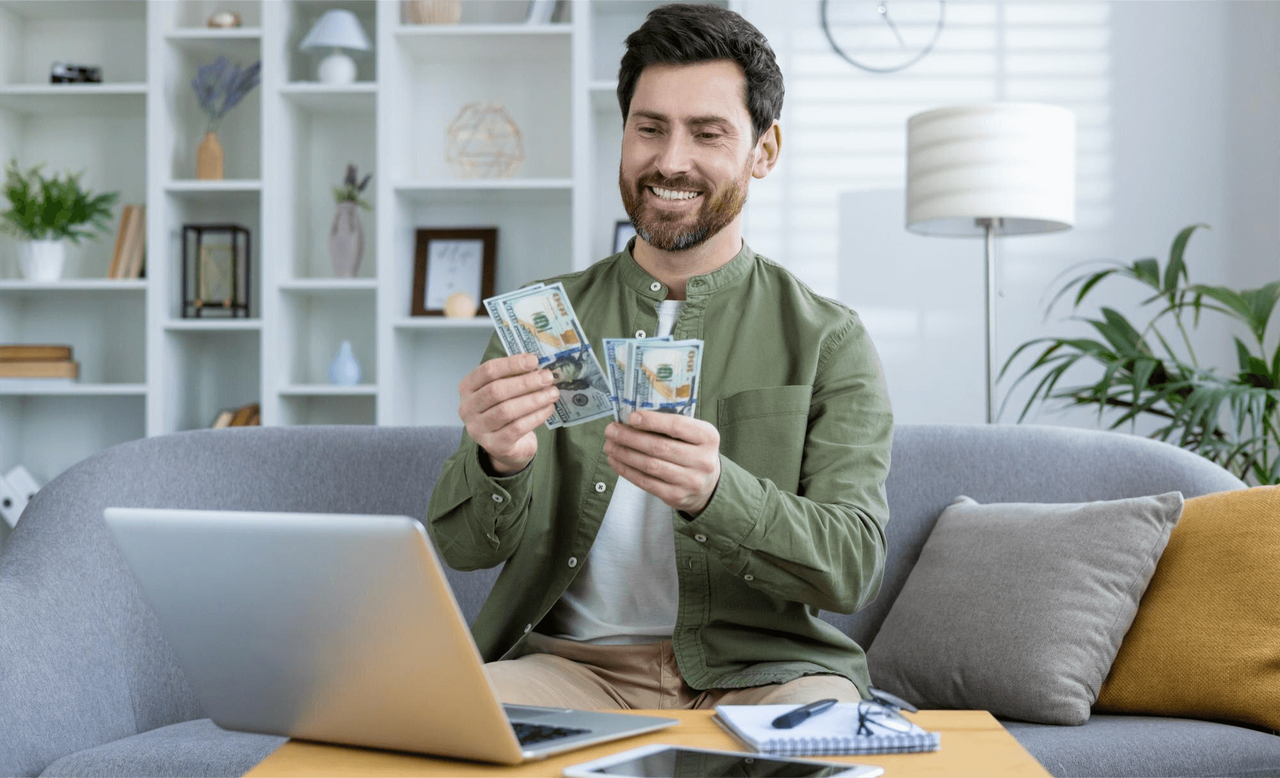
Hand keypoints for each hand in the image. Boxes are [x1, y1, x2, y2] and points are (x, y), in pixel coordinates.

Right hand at [458, 354, 558, 474]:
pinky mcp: (494, 445)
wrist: (505, 445)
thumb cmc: (505, 409)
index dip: (511, 364)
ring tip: (552, 393)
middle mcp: (467, 408)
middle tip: (547, 377)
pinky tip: (548, 408)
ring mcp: (478, 429)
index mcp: (467, 388)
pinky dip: (536, 416)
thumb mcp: (504, 389)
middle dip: (525, 382)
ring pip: (507, 410)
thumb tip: (539, 366)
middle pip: (496, 390)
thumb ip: (515, 376)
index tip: (534, 360)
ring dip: (533, 399)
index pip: (487, 371)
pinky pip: (517, 428)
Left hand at [603, 411, 721, 515]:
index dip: (651, 421)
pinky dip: (627, 471)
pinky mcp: (676, 496)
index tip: (631, 417)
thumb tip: (632, 420)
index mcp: (708, 437)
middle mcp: (702, 460)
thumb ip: (670, 426)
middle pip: (659, 447)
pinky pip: (646, 482)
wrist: (708, 484)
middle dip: (630, 438)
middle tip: (611, 431)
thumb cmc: (694, 451)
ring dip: (625, 454)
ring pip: (650, 465)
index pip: (677, 426)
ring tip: (610, 445)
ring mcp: (690, 481)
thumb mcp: (693, 434)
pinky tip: (616, 461)